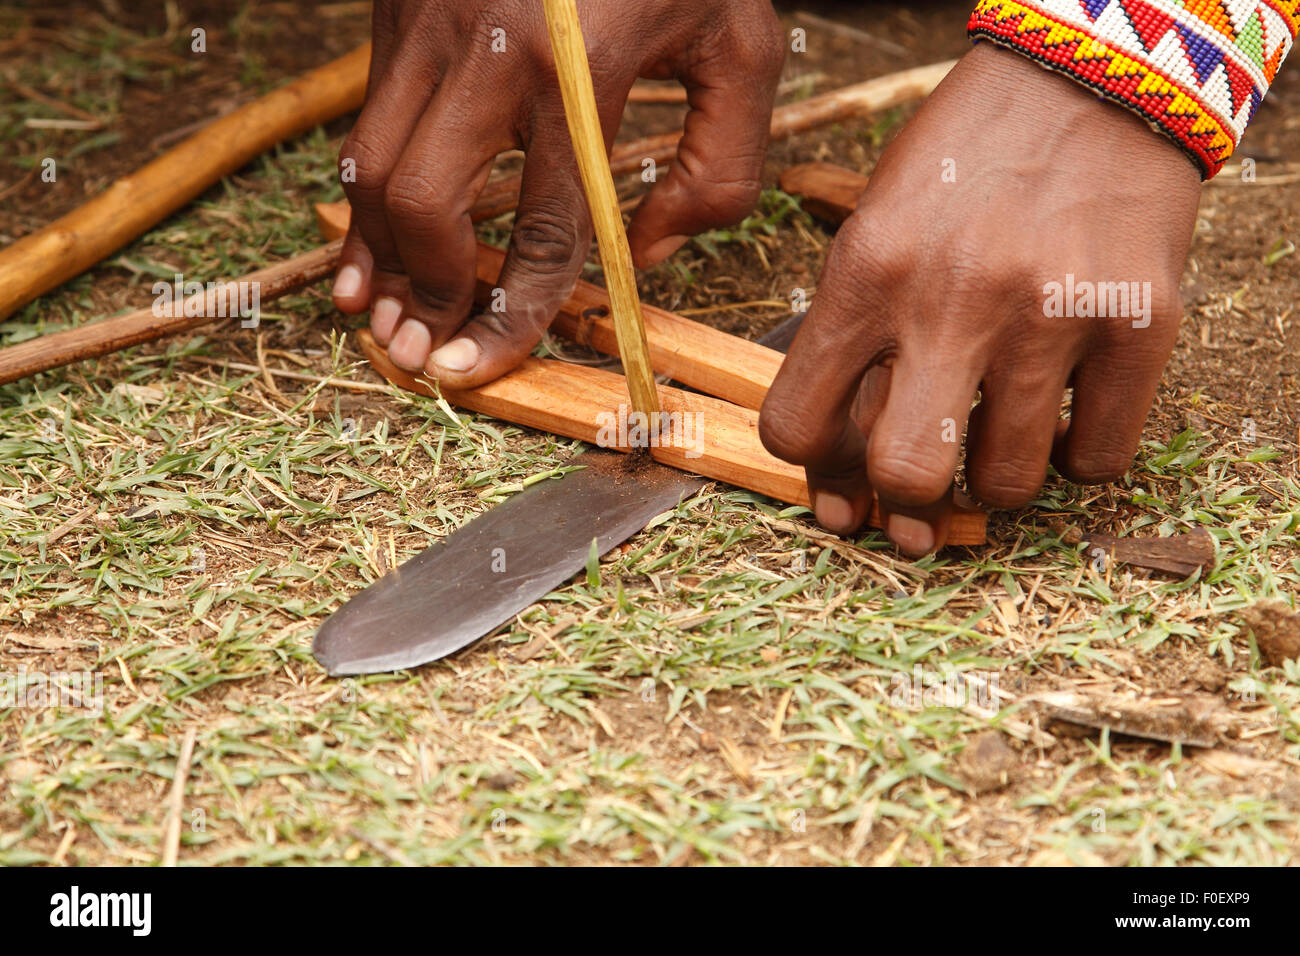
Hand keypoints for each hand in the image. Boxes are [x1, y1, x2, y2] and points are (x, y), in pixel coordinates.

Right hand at [331, 0, 784, 385]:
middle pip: (423, 201)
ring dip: (376, 249)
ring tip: (378, 311)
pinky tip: (373, 234)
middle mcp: (489, 44)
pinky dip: (368, 188)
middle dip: (423, 288)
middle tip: (428, 344)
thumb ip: (719, 171)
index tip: (475, 371)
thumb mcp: (744, 49)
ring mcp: (428, 18)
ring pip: (370, 161)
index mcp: (583, 67)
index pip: (539, 225)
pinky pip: (367, 117)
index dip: (505, 314)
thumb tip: (644, 256)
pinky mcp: (398, 4)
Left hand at [759, 43, 1201, 555]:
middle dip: (907, 502)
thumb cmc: (964, 164)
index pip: (797, 426)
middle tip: (924, 486)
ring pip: (1008, 483)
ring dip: (996, 479)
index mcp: (866, 271)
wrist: (1090, 79)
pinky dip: (1075, 458)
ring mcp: (1051, 313)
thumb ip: (850, 347)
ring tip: (1000, 434)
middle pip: (905, 474)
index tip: (845, 463)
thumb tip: (845, 488)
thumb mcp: (873, 228)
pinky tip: (1064, 417)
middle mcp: (951, 297)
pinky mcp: (1140, 323)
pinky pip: (1097, 460)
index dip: (816, 467)